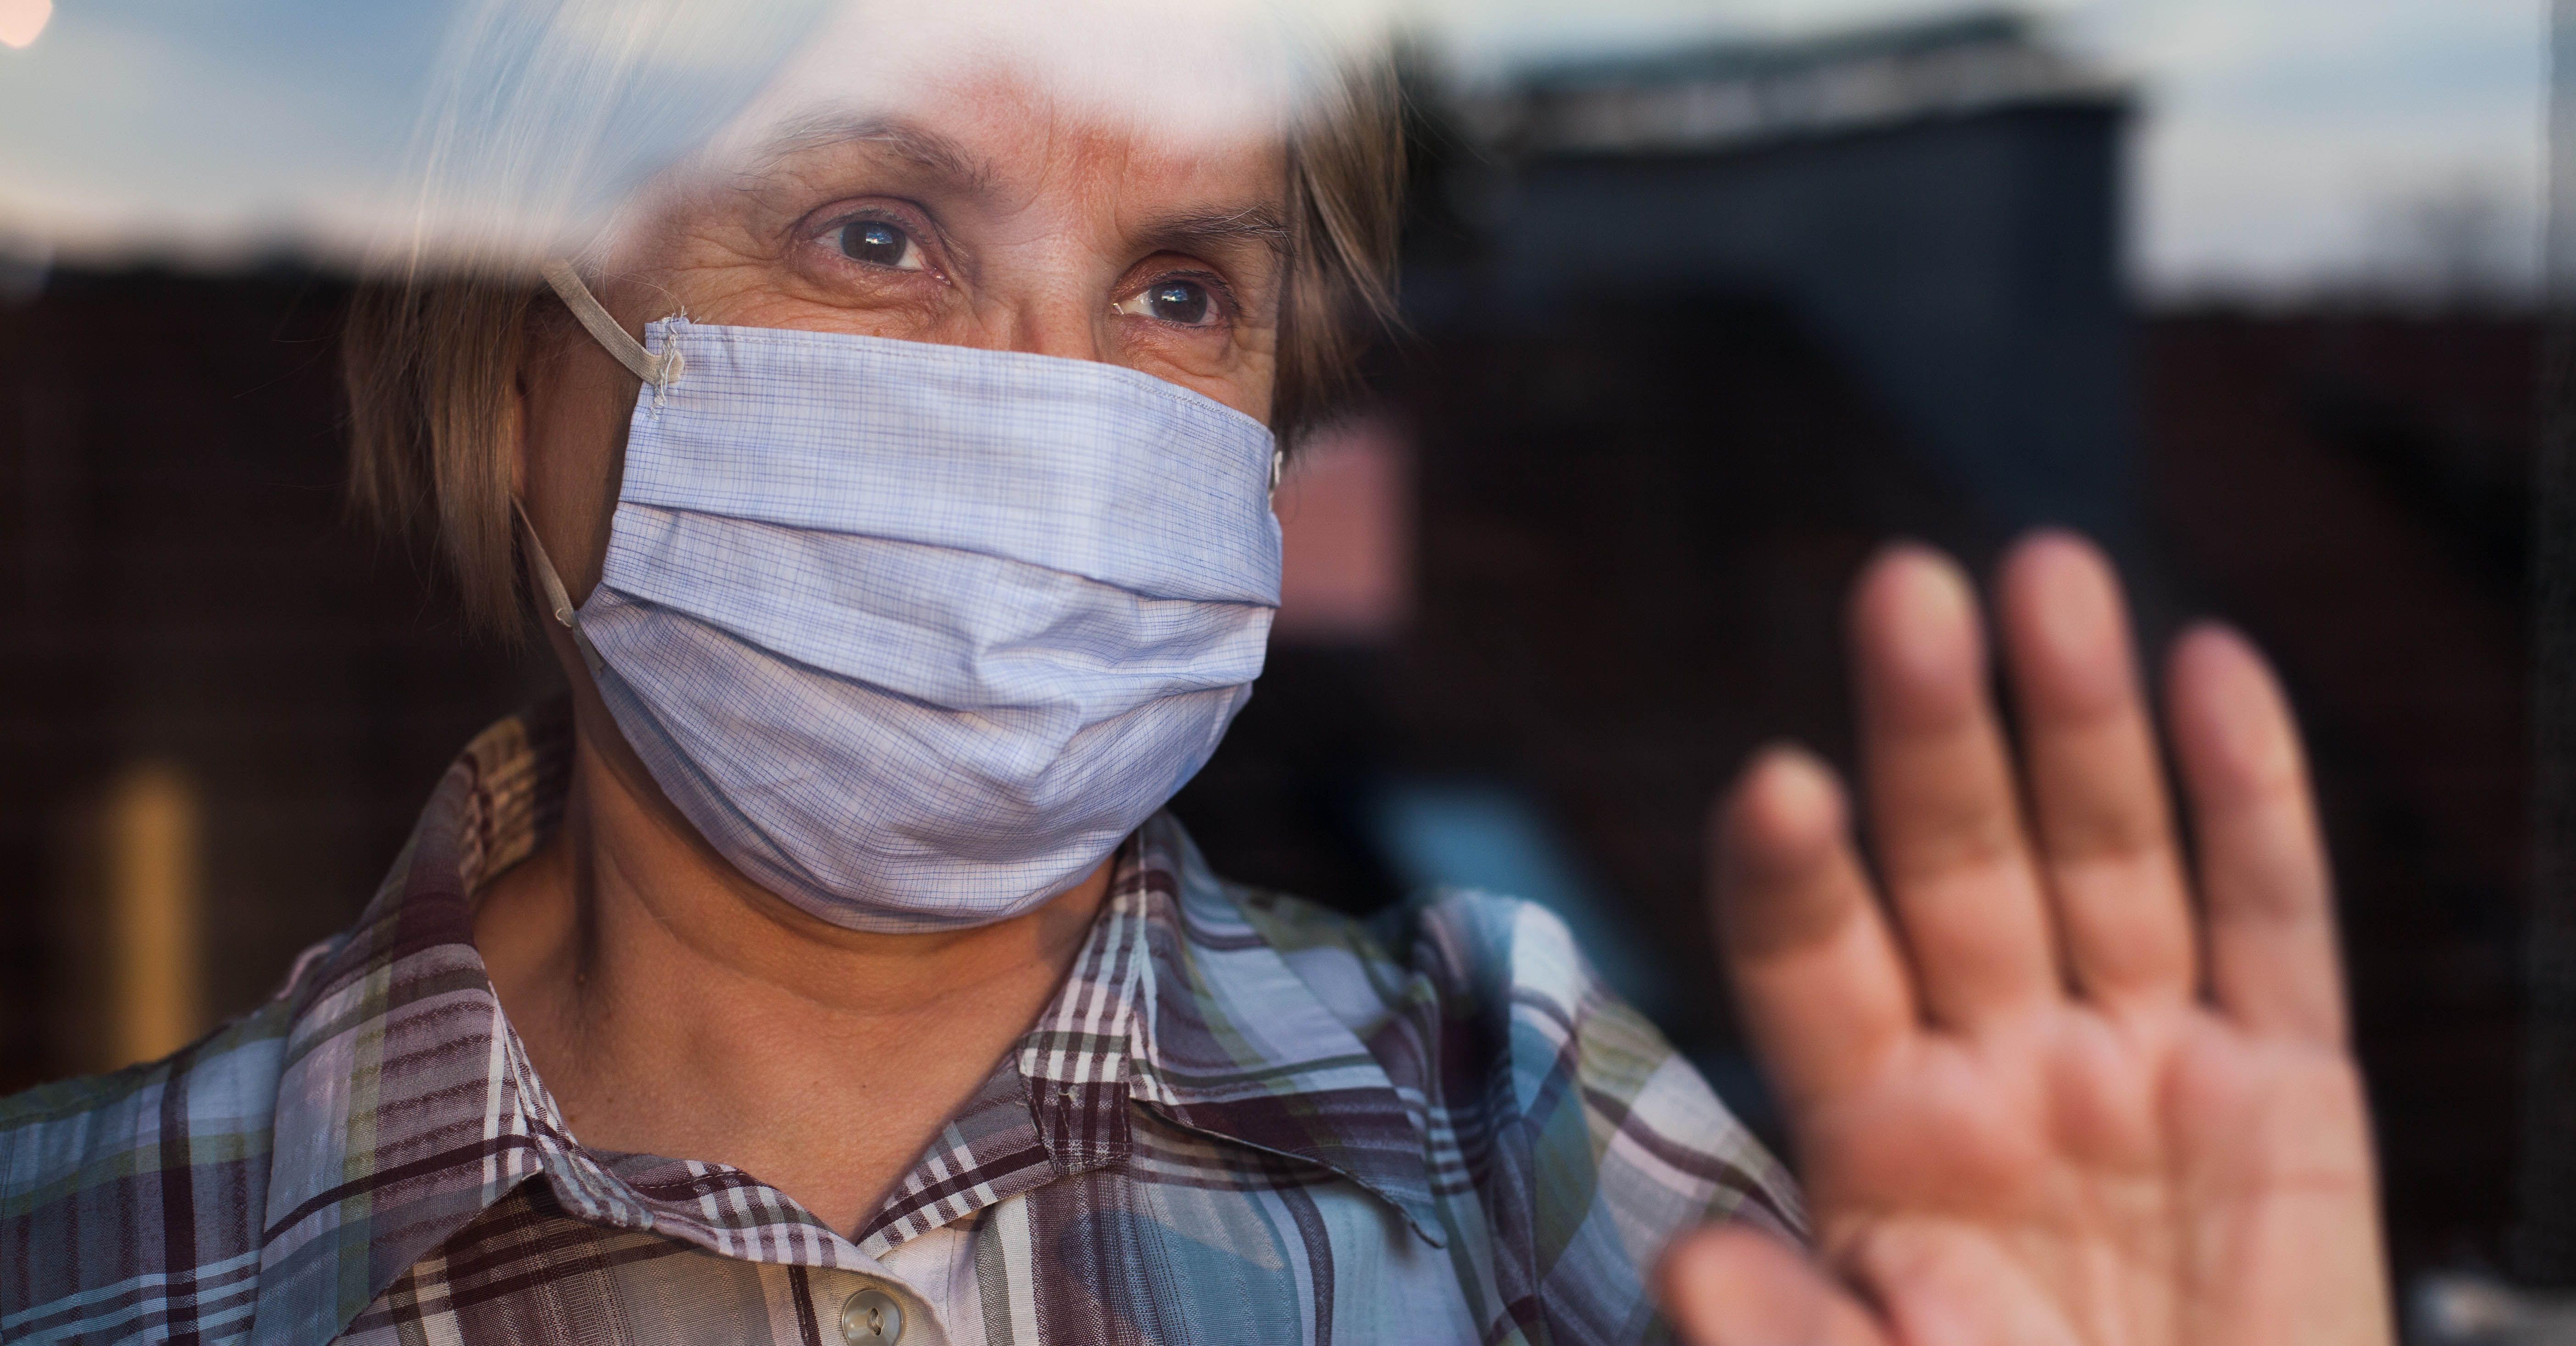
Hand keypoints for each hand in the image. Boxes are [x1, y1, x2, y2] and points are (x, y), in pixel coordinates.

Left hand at [1660, 534, 2391, 1345]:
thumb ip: (1790, 1342)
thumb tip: (1696, 1265)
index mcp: (1877, 1131)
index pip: (1809, 959)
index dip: (1790, 873)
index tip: (1777, 786)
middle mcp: (1999, 1064)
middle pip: (1951, 866)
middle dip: (1931, 731)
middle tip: (1905, 587)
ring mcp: (2142, 1062)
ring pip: (2105, 857)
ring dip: (2078, 717)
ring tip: (2047, 574)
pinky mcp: (2284, 1090)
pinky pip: (2271, 925)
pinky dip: (2252, 800)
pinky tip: (2212, 668)